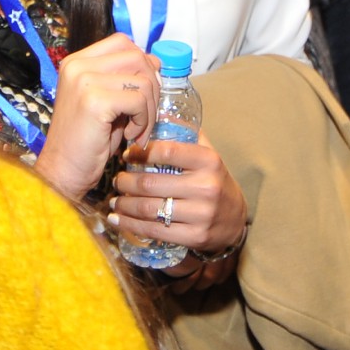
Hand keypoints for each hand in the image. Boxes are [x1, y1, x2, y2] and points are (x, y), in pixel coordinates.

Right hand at [32, 34, 157, 199]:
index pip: (123, 42)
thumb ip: (124, 79)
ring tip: (137, 129)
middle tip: (145, 115)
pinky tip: (130, 135)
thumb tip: (155, 63)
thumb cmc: (86, 141)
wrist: (62, 171)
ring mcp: (84, 81)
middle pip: (137, 57)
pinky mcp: (94, 101)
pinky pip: (138, 101)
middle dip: (152, 87)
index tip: (143, 93)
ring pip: (142, 79)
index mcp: (77, 62)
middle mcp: (77, 66)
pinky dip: (143, 121)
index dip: (142, 64)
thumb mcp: (106, 102)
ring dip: (149, 108)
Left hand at [109, 129, 248, 254]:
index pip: (166, 152)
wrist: (235, 220)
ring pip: (149, 208)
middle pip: (151, 183)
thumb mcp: (208, 155)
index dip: (140, 152)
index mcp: (209, 161)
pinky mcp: (194, 237)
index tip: (127, 154)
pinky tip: (117, 219)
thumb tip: (158, 112)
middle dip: (126, 182)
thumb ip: (186, 135)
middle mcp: (206, 187)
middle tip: (117, 180)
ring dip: (124, 204)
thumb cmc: (215, 181)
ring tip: (115, 200)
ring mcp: (201, 214)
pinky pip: (154, 230)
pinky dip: (130, 225)